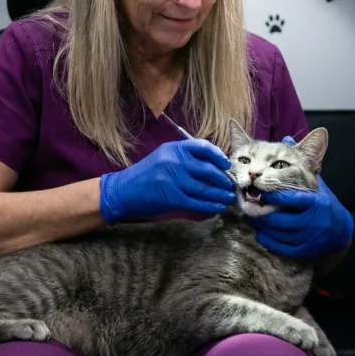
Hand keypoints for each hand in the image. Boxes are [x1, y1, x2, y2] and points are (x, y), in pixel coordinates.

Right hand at [99, 139, 236, 224]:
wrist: (123, 191)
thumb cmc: (146, 174)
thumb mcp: (163, 157)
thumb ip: (185, 158)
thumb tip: (214, 166)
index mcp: (173, 148)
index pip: (203, 147)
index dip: (218, 156)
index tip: (226, 165)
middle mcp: (174, 161)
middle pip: (208, 170)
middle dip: (223, 180)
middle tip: (231, 186)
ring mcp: (173, 180)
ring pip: (205, 189)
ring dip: (220, 195)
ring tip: (229, 198)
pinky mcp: (172, 197)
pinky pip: (197, 202)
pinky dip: (210, 206)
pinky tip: (218, 208)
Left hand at [248, 174, 353, 257]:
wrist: (340, 231)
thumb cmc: (323, 203)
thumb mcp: (317, 184)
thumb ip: (301, 167)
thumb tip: (286, 140)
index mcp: (316, 202)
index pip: (291, 199)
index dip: (272, 194)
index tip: (258, 187)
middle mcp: (313, 221)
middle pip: (280, 219)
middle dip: (261, 212)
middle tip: (248, 204)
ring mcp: (309, 237)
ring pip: (279, 233)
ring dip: (262, 225)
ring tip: (250, 216)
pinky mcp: (305, 250)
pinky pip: (283, 248)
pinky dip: (269, 241)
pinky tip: (261, 234)